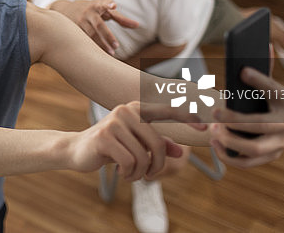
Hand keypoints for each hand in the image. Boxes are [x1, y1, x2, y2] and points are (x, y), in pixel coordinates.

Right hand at [51, 0, 138, 54]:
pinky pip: (84, 40)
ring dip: (101, 44)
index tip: (113, 5)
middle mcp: (87, 13)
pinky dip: (92, 47)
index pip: (103, 4)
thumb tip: (137, 25)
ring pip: (90, 34)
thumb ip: (120, 18)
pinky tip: (99, 55)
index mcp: (96, 5)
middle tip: (116, 46)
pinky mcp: (73, 30)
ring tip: (112, 53)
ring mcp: (79, 21)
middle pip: (99, 25)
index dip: (108, 4)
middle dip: (107, 36)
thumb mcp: (104, 10)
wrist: (64, 9)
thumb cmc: (91, 10)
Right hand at [70, 101, 204, 180]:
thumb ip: (157, 144)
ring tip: (130, 173)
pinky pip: (129, 162)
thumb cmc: (110, 146)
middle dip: (156, 166)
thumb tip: (180, 151)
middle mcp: (127, 110)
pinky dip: (129, 174)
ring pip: (143, 156)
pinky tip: (121, 172)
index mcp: (137, 108)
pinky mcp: (104, 136)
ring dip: (139, 173)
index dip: (187, 116)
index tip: (205, 126)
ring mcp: (114, 121)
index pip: (166, 110)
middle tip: (148, 175)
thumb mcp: (136, 145)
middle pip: (157, 144)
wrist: (77, 150)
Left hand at [209, 67, 283, 167]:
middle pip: (262, 124)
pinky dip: (228, 155)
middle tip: (215, 113)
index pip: (275, 90)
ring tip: (213, 129)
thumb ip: (263, 66)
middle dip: (237, 120)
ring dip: (231, 139)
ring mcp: (281, 143)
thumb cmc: (259, 97)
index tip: (242, 71)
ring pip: (255, 148)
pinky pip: (247, 162)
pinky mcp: (270, 157)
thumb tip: (263, 43)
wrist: (271, 122)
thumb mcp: (263, 82)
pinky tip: (214, 143)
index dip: (260, 80)